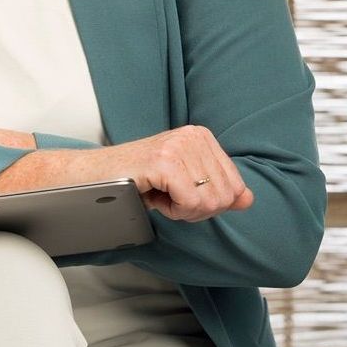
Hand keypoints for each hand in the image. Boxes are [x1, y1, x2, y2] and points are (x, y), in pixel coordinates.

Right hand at [101, 125, 253, 221]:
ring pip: (208, 202)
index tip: (181, 193)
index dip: (209, 202)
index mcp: (202, 136)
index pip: (235, 185)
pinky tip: (154, 196)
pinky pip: (190, 203)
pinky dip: (172, 210)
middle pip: (224, 197)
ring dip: (182, 210)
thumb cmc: (139, 178)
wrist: (98, 173)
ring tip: (160, 194)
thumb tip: (248, 198)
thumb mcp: (185, 180)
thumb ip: (218, 188)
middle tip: (168, 197)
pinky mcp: (165, 161)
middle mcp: (194, 135)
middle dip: (197, 209)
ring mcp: (179, 146)